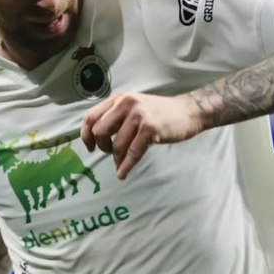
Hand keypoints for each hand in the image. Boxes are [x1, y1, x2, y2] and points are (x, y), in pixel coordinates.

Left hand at [81, 92, 203, 178]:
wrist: (188, 112)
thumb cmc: (160, 113)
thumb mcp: (135, 108)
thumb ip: (117, 117)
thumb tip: (97, 137)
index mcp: (119, 99)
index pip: (90, 117)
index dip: (86, 135)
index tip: (90, 147)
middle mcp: (126, 104)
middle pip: (99, 131)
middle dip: (102, 147)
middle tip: (110, 153)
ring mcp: (138, 115)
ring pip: (116, 144)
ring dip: (116, 158)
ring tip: (121, 163)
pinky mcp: (150, 128)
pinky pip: (132, 152)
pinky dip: (126, 165)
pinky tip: (123, 173)